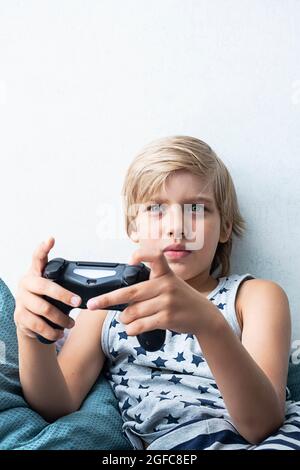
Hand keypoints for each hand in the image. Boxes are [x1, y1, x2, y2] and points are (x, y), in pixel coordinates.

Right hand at [14, 237, 80, 341]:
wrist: (28, 322)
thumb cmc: (45, 301)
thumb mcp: (52, 289)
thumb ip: (62, 285)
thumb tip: (90, 290)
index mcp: (35, 273)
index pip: (38, 257)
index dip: (43, 248)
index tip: (51, 239)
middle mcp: (26, 284)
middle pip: (45, 287)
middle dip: (63, 295)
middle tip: (78, 301)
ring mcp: (21, 300)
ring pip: (43, 309)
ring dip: (61, 318)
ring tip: (71, 323)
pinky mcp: (20, 317)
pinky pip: (38, 325)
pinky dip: (52, 331)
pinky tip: (59, 332)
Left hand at [86, 248, 214, 335]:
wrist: (204, 316)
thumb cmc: (181, 299)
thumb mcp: (170, 285)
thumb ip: (149, 286)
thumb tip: (119, 300)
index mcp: (165, 273)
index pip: (155, 257)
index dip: (142, 255)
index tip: (130, 260)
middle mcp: (166, 285)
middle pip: (130, 293)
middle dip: (108, 299)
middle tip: (93, 304)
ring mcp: (167, 302)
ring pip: (133, 312)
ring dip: (124, 319)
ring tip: (125, 320)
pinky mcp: (168, 318)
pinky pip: (141, 325)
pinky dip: (131, 329)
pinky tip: (131, 329)